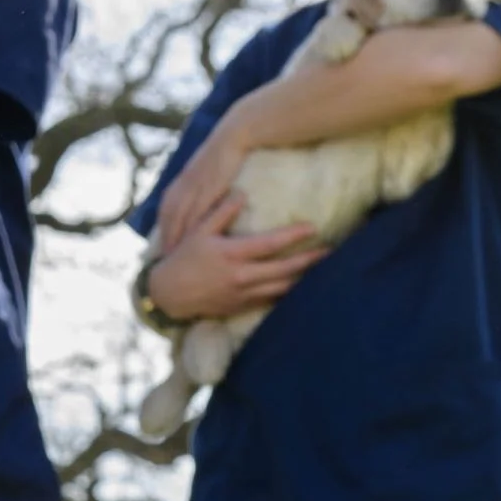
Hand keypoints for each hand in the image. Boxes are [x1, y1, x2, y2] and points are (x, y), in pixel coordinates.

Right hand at [145, 194, 324, 320]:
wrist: (168, 295)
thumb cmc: (183, 259)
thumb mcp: (198, 232)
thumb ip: (220, 213)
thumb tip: (241, 194)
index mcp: (232, 254)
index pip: (270, 244)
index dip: (294, 236)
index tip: (313, 227)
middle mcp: (241, 276)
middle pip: (285, 269)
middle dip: (310, 260)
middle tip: (331, 252)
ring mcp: (243, 294)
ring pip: (282, 287)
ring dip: (304, 278)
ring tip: (322, 269)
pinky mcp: (242, 306)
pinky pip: (272, 299)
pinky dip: (288, 292)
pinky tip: (301, 286)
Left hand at [153, 110, 252, 250]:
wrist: (237, 134)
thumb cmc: (227, 151)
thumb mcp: (208, 169)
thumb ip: (202, 184)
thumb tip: (203, 201)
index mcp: (182, 178)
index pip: (167, 207)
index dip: (163, 226)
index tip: (160, 242)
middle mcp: (184, 182)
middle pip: (168, 214)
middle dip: (164, 234)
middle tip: (162, 254)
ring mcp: (195, 184)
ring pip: (179, 214)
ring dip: (174, 233)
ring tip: (172, 253)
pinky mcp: (209, 186)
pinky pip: (197, 209)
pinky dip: (190, 225)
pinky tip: (190, 239)